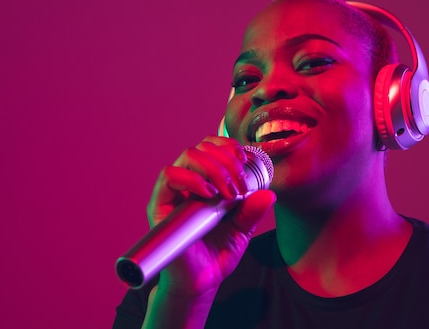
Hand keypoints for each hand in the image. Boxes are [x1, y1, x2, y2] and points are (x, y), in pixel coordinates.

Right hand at [147, 136, 275, 295]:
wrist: (199, 282)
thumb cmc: (216, 254)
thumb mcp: (242, 230)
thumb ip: (252, 211)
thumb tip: (269, 194)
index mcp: (206, 181)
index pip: (212, 147)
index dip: (229, 146)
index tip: (244, 161)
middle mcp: (187, 182)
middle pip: (202, 147)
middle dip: (226, 160)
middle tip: (240, 185)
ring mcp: (173, 191)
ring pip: (188, 156)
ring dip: (214, 168)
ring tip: (228, 192)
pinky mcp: (159, 204)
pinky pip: (169, 176)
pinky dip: (192, 179)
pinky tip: (209, 194)